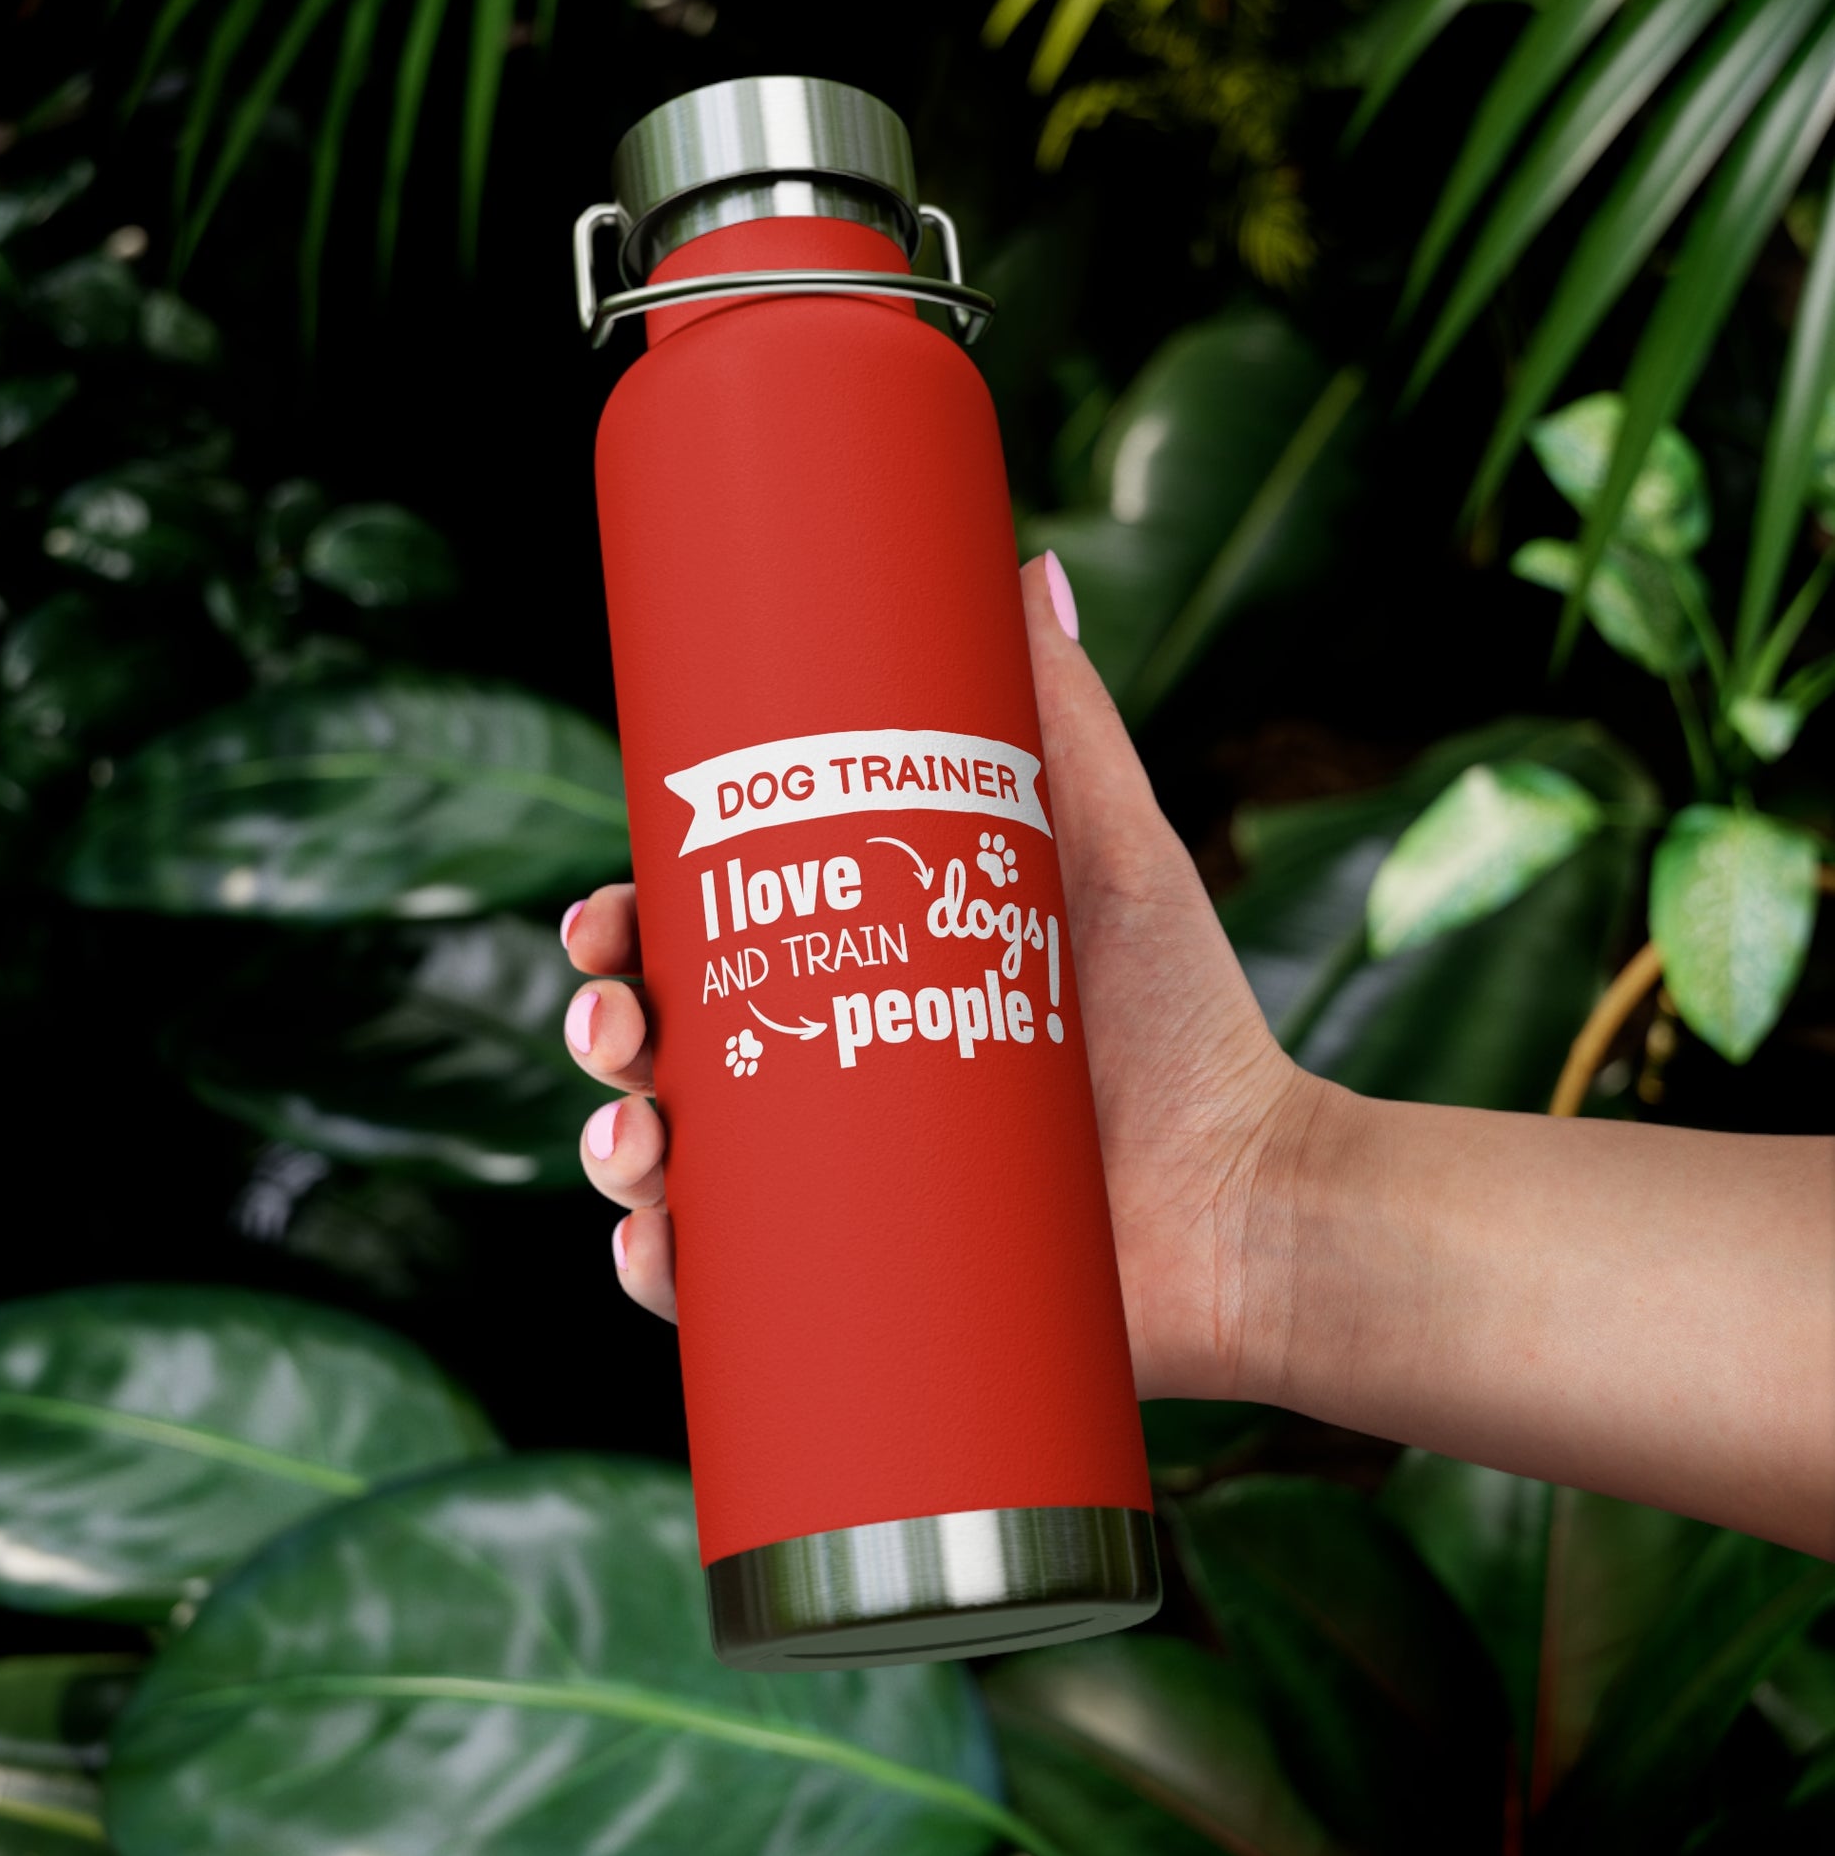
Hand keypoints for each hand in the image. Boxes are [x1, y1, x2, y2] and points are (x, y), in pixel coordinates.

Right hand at [561, 553, 1318, 1400]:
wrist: (1253, 1205)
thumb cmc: (1190, 1025)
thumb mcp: (1110, 853)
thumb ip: (1064, 715)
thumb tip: (1025, 559)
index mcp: (858, 979)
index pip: (703, 946)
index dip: (624, 932)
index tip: (602, 918)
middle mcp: (830, 1082)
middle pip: (666, 1053)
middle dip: (605, 1034)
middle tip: (618, 1026)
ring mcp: (839, 1196)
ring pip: (672, 1171)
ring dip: (610, 1152)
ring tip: (634, 1142)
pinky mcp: (860, 1294)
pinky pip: (726, 1295)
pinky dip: (660, 1278)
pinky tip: (651, 1251)